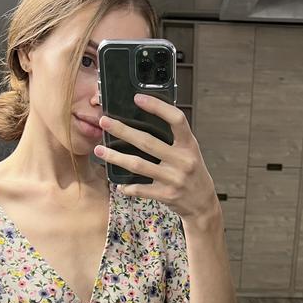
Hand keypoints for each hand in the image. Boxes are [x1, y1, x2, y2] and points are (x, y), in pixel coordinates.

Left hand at [94, 93, 217, 222]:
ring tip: (99, 150)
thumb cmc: (193, 173)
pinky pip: (140, 189)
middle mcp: (183, 160)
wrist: (203, 204)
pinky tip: (118, 183)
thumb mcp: (190, 152)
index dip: (157, 107)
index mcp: (189, 145)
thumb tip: (146, 120)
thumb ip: (174, 139)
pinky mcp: (166, 195)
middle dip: (122, 130)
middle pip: (147, 142)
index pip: (176, 119)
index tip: (137, 98)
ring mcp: (174, 179)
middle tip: (104, 122)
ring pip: (138, 165)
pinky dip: (127, 186)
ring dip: (115, 157)